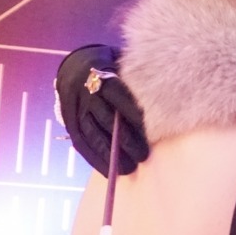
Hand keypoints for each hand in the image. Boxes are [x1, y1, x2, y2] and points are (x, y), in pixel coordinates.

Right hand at [55, 45, 148, 175]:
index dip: (134, 115)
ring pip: (92, 134)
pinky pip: (80, 142)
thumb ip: (138, 83)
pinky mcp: (68, 120)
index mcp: (103, 76)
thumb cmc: (113, 68)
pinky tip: (108, 170)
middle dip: (125, 140)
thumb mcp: (124, 66)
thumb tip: (167, 101)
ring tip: (127, 169)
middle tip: (143, 156)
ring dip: (109, 154)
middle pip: (106, 119)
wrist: (77, 64)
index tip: (152, 132)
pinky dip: (94, 158)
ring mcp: (75, 107)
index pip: (119, 97)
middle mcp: (87, 92)